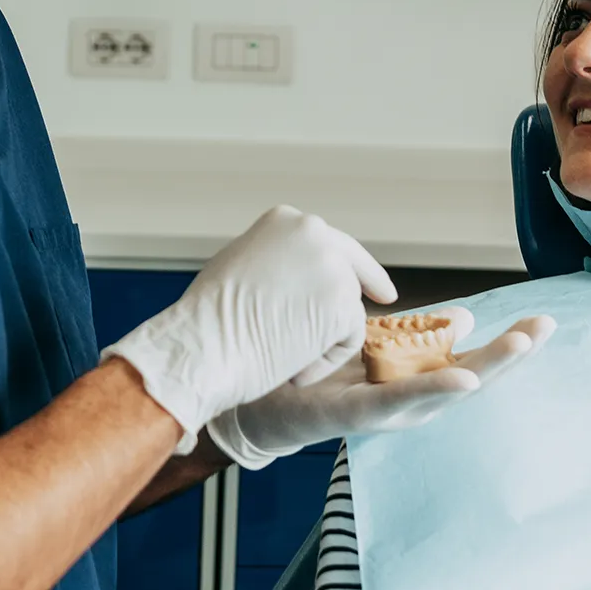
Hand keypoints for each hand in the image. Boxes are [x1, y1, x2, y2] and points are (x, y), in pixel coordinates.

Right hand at [102, 206, 395, 452]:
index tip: (369, 275)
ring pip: (348, 307)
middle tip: (385, 297)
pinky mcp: (344, 305)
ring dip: (324, 337)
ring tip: (284, 356)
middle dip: (367, 283)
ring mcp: (332, 267)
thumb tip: (292, 275)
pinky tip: (294, 369)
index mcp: (285, 220)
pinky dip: (326, 361)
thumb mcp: (239, 265)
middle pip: (350, 267)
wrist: (205, 345)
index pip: (328, 241)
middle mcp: (314, 233)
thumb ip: (274, 261)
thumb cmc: (206, 317)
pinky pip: (349, 339)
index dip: (346, 262)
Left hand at [205, 308, 556, 468]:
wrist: (245, 399)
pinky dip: (431, 389)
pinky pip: (394, 400)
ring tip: (520, 348)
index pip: (466, 357)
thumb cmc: (305, 373)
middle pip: (466, 376)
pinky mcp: (351, 413)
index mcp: (406, 376)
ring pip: (441, 390)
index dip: (504, 343)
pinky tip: (463, 378)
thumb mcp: (369, 346)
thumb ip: (414, 335)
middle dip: (508, 356)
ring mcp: (378, 410)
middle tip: (546, 329)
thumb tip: (468, 317)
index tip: (542, 321)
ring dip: (484, 369)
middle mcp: (400, 397)